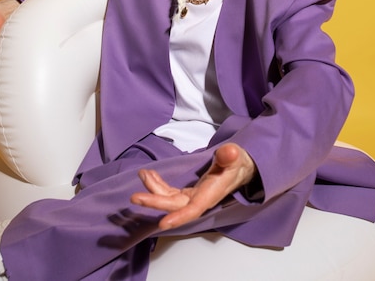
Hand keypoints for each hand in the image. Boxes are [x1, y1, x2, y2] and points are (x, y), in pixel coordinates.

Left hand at [130, 142, 256, 230]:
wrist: (240, 167)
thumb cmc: (238, 162)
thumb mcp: (235, 156)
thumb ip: (229, 156)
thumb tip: (229, 152)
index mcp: (211, 193)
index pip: (194, 209)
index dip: (178, 216)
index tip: (162, 223)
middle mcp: (200, 199)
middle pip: (175, 205)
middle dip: (154, 202)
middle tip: (135, 198)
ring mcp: (193, 197)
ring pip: (170, 198)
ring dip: (154, 189)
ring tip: (143, 174)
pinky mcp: (189, 193)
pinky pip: (170, 192)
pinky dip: (159, 184)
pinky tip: (150, 175)